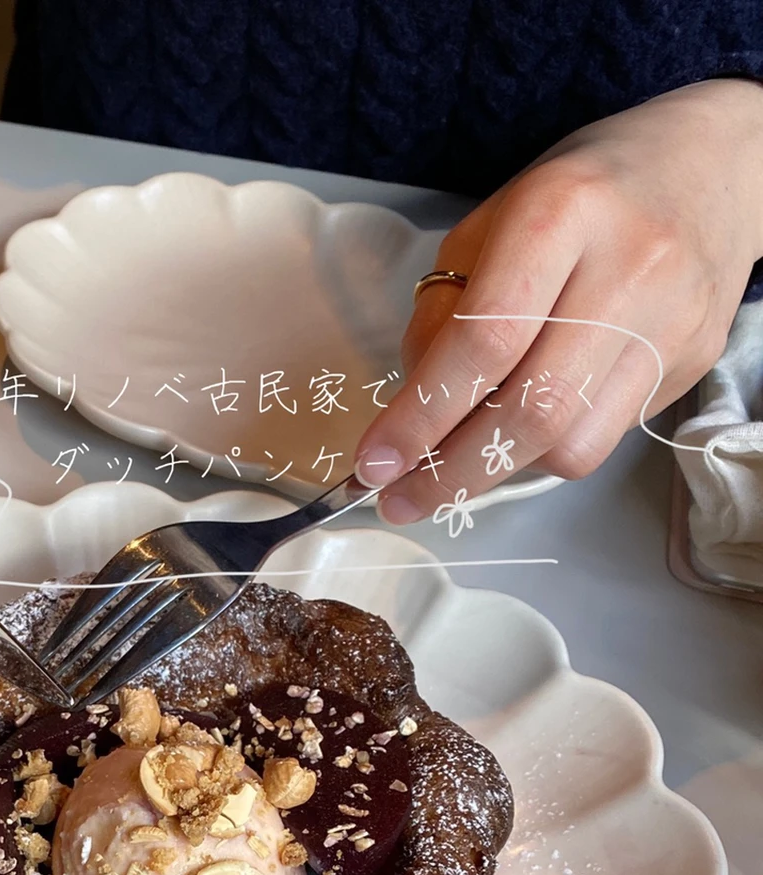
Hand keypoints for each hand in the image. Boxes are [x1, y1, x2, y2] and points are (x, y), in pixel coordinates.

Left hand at [353, 80, 762, 520]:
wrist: (714, 163)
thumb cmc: (579, 196)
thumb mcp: (488, 225)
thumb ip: (440, 315)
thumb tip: (407, 416)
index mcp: (560, 214)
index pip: (482, 341)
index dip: (419, 418)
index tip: (373, 464)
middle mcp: (628, 267)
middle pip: (531, 408)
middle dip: (450, 473)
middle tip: (400, 499)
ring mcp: (670, 320)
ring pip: (570, 441)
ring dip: (498, 471)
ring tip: (456, 463)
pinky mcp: (693, 359)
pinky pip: (603, 437)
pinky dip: (546, 451)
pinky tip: (521, 430)